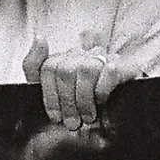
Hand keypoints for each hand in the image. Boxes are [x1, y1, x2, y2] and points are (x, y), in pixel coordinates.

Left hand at [22, 32, 140, 131]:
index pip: (48, 67)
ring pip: (85, 69)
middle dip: (66, 101)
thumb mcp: (53, 92)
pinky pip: (109, 71)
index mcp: (65, 59)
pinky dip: (102, 90)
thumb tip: (40, 37)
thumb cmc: (81, 104)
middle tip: (72, 123)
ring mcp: (104, 58)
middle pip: (65, 70)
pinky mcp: (124, 66)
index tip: (55, 117)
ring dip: (84, 99)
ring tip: (87, 117)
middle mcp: (83, 54)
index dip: (49, 96)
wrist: (121, 112)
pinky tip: (101, 102)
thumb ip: (35, 65)